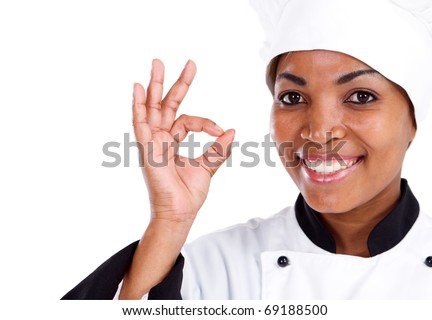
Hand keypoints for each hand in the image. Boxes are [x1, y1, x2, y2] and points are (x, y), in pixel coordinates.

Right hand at [133, 59, 234, 226]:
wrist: (180, 212)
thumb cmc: (189, 193)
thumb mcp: (208, 166)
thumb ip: (218, 148)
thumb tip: (232, 131)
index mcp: (173, 141)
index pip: (188, 119)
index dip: (206, 122)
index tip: (220, 131)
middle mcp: (160, 138)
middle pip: (166, 104)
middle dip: (176, 83)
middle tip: (188, 63)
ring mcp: (152, 142)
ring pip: (152, 108)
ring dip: (154, 86)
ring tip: (157, 63)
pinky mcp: (146, 148)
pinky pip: (140, 123)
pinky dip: (137, 106)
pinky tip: (136, 88)